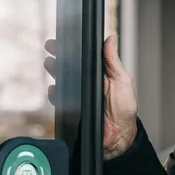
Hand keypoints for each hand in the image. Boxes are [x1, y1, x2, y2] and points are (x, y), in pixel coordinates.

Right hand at [44, 35, 137, 159]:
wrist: (119, 136)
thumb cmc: (125, 109)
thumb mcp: (122, 81)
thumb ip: (113, 61)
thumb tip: (110, 39)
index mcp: (100, 73)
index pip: (84, 57)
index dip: (73, 47)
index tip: (63, 38)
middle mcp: (88, 83)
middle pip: (70, 67)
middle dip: (59, 57)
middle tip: (51, 48)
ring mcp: (79, 96)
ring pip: (63, 81)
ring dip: (55, 72)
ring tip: (50, 64)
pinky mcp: (72, 109)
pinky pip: (60, 99)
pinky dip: (55, 94)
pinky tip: (54, 89)